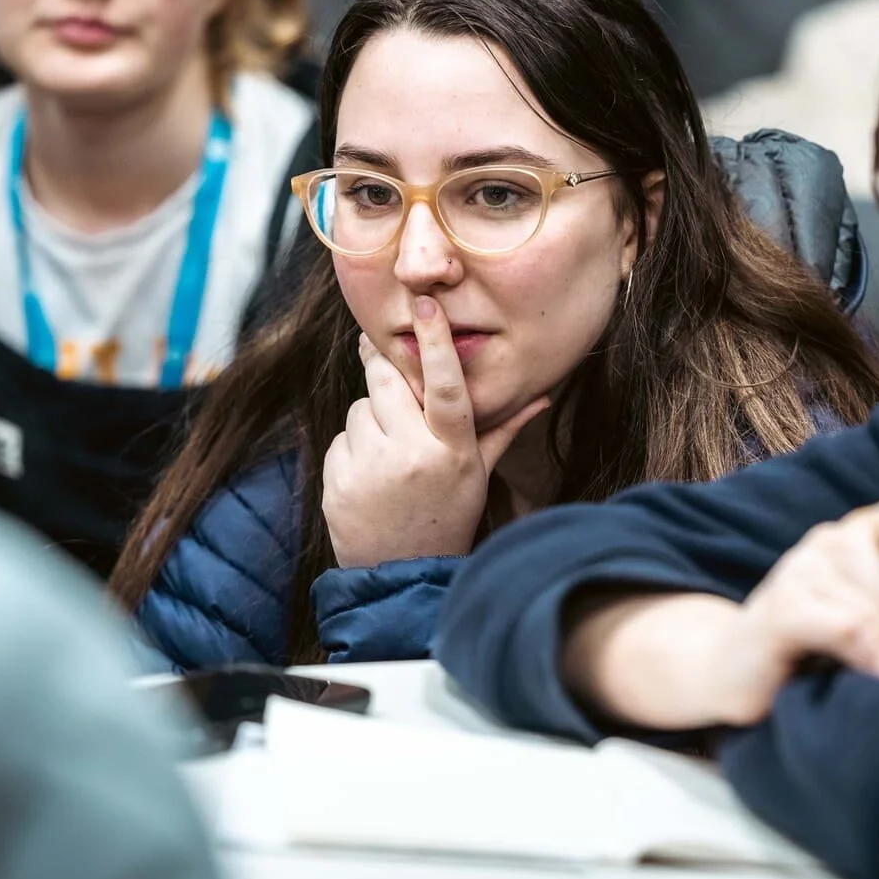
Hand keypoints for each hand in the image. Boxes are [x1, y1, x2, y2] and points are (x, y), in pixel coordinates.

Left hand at [322, 295, 548, 568]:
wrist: (400, 574)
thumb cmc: (446, 517)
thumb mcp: (477, 475)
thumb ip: (502, 430)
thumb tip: (541, 395)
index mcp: (451, 450)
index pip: (446, 385)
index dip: (435, 341)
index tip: (424, 304)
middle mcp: (410, 455)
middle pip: (387, 380)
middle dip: (383, 368)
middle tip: (383, 361)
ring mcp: (369, 468)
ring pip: (360, 408)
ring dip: (372, 420)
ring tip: (390, 455)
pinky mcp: (336, 480)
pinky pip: (341, 438)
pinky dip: (354, 449)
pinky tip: (371, 477)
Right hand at [563, 493, 878, 730]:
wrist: (733, 670)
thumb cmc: (815, 643)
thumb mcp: (876, 608)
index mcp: (866, 533)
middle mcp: (834, 540)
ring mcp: (804, 569)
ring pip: (878, 610)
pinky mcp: (783, 607)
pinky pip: (846, 627)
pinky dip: (864, 654)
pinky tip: (864, 672)